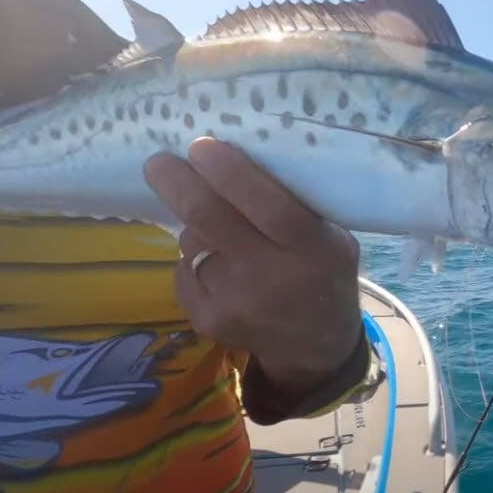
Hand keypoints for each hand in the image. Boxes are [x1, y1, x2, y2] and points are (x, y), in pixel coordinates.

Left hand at [143, 138, 362, 396]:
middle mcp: (271, 279)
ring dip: (197, 226)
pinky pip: (184, 268)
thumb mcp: (332, 237)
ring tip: (222, 232)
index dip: (230, 172)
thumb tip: (233, 159)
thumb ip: (295, 205)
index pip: (267, 205)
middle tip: (160, 161)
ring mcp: (234, 304)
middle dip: (177, 182)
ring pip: (192, 240)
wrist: (316, 346)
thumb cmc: (325, 273)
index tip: (201, 146)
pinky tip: (219, 266)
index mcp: (312, 250)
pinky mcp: (206, 320)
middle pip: (209, 219)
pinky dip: (194, 257)